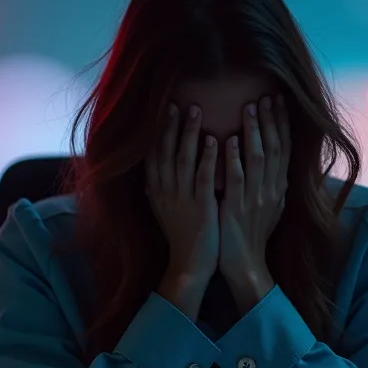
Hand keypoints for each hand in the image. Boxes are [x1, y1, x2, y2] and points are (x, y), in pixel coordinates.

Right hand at [146, 103, 219, 318]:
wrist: (189, 265)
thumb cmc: (181, 236)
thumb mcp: (163, 208)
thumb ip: (161, 186)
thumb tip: (156, 165)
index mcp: (156, 191)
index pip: (153, 154)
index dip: (158, 131)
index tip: (164, 109)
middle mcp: (165, 191)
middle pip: (165, 151)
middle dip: (171, 125)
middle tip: (178, 102)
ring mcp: (182, 198)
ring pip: (183, 159)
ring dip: (189, 133)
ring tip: (197, 111)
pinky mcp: (201, 207)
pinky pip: (203, 177)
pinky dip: (208, 157)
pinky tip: (214, 139)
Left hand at [220, 95, 290, 311]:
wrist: (245, 264)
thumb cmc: (252, 235)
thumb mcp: (270, 207)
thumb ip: (273, 185)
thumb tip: (278, 165)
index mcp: (279, 188)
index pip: (285, 149)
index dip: (282, 123)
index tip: (278, 101)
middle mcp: (272, 190)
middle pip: (276, 147)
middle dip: (271, 120)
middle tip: (267, 96)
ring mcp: (255, 198)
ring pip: (259, 158)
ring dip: (254, 131)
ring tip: (250, 107)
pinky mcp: (236, 207)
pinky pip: (237, 178)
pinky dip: (234, 157)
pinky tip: (229, 139)